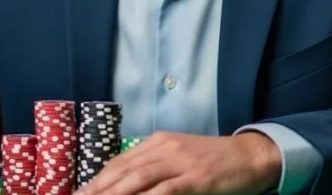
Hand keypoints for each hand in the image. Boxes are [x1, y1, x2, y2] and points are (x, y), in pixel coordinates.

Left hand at [76, 131, 280, 194]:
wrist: (251, 155)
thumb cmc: (213, 160)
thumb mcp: (179, 156)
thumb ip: (155, 166)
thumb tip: (127, 182)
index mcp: (157, 142)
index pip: (120, 161)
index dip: (98, 178)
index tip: (80, 192)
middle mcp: (164, 147)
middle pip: (123, 170)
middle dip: (98, 187)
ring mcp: (180, 161)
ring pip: (139, 178)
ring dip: (115, 193)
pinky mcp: (197, 177)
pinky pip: (167, 189)